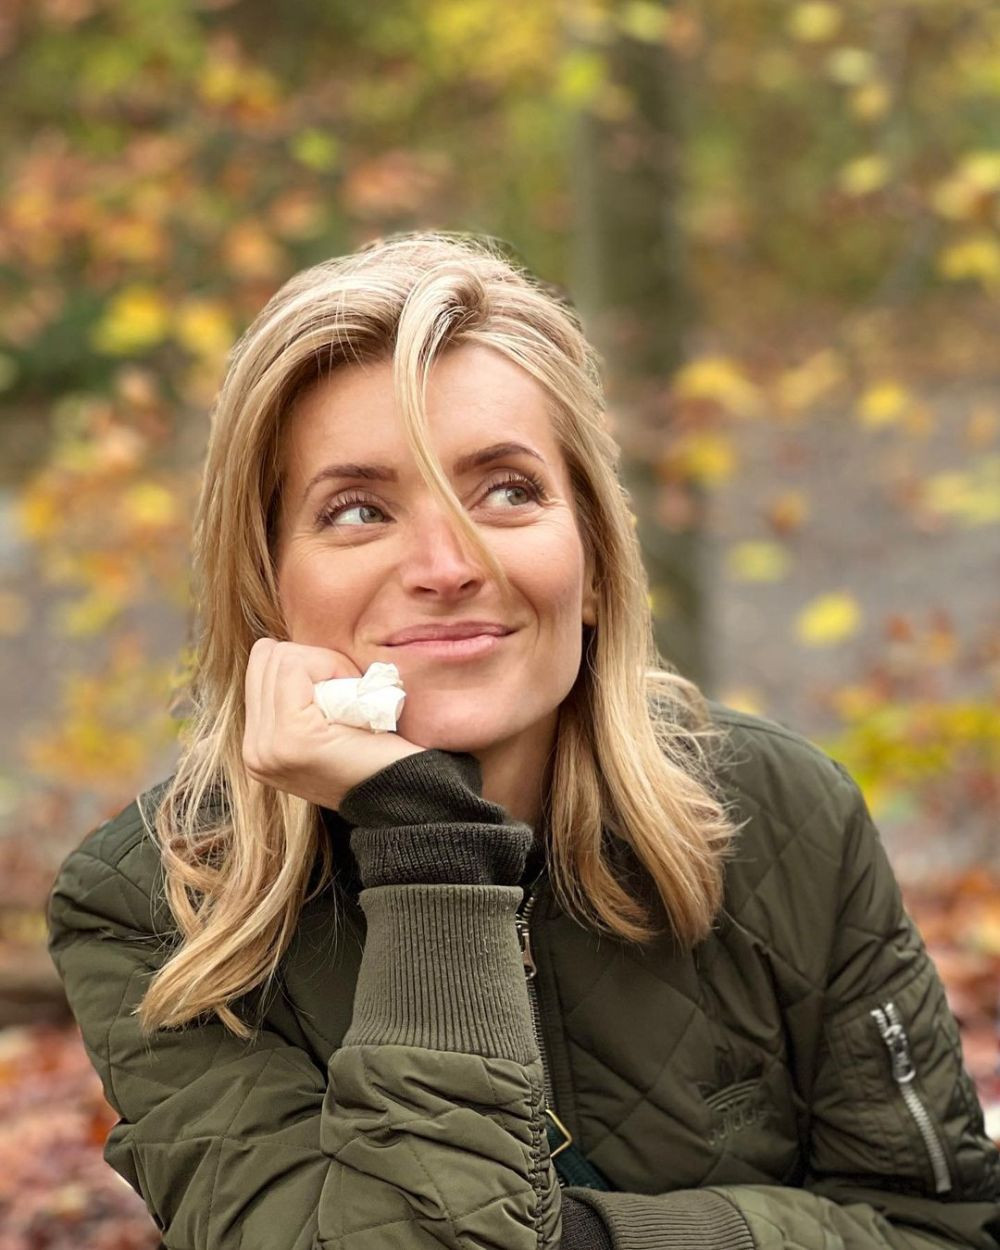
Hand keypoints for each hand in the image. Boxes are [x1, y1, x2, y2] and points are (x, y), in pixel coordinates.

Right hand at [242, 638, 424, 811]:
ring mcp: (266, 747)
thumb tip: (280, 647)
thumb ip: (295, 696)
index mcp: (258, 746)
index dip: (307, 665)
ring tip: (350, 702)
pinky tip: (353, 701)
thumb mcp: (324, 723)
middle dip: (313, 662)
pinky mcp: (289, 736)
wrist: (408, 792)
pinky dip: (331, 667)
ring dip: (325, 666)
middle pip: (267, 658)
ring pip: (280, 658)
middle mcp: (253, 751)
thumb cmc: (379, 751)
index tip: (341, 693)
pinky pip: (296, 666)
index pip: (261, 666)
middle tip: (349, 695)